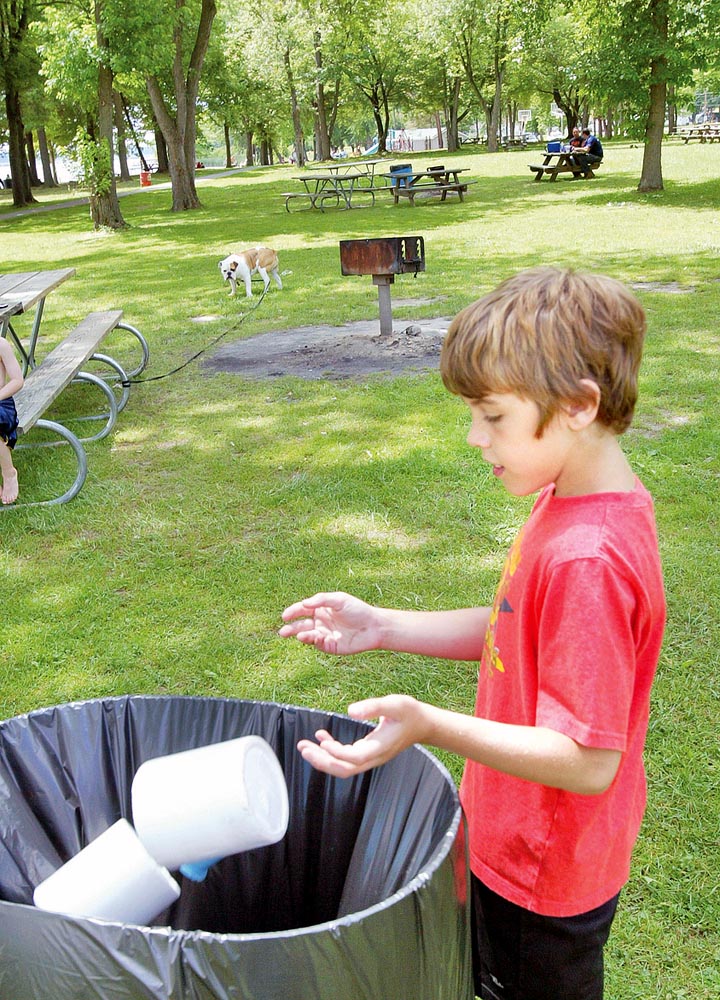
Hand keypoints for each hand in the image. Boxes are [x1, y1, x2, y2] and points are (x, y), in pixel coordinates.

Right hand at [279, 591, 382, 653]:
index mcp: (321, 609)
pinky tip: (314, 637)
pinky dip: (314, 641)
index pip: (302, 610)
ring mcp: (324, 634)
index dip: (293, 612)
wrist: (374, 627)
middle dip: (291, 628)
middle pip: (301, 625)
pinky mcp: (330, 646)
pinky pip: (318, 644)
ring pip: (308, 636)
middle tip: (282, 632)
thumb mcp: (339, 600)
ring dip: (301, 636)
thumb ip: (321, 599)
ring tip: (298, 635)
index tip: (285, 616)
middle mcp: (320, 622)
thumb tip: (304, 603)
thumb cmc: (358, 610)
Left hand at [297, 695, 428, 776]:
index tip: (322, 741)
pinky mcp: (367, 753)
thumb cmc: (410, 713)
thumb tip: (350, 710)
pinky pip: (346, 758)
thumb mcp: (394, 703)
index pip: (355, 758)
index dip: (337, 753)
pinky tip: (321, 736)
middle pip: (345, 769)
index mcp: (380, 747)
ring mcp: (370, 757)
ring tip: (304, 746)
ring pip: (343, 766)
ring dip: (323, 758)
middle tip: (303, 748)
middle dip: (322, 761)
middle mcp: (374, 757)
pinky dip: (331, 750)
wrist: (423, 724)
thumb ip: (373, 706)